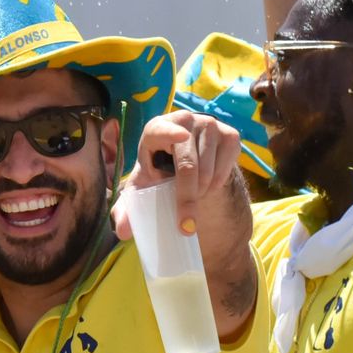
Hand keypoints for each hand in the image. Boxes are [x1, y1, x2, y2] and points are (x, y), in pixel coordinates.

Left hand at [112, 110, 241, 238]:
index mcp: (156, 128)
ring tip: (192, 194)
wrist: (189, 159)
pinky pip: (226, 170)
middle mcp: (184, 120)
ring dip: (201, 192)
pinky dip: (216, 185)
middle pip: (188, 165)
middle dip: (186, 198)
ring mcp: (210, 125)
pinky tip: (207, 184)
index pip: (161, 129)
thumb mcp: (142, 187)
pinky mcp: (230, 135)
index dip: (170, 132)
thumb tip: (122, 232)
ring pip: (208, 171)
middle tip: (186, 225)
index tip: (181, 136)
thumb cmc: (159, 170)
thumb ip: (127, 209)